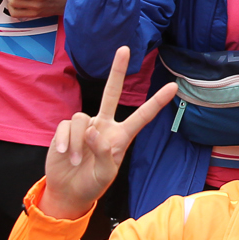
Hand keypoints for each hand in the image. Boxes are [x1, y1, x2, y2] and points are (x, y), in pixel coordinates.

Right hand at [42, 47, 179, 219]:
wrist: (68, 190)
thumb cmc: (92, 183)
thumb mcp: (105, 174)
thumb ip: (103, 153)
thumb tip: (92, 130)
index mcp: (121, 136)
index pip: (142, 116)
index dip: (157, 102)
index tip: (173, 86)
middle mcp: (104, 125)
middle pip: (111, 93)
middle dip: (117, 71)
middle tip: (124, 49)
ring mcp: (84, 125)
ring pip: (81, 119)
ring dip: (78, 142)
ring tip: (76, 161)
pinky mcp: (65, 129)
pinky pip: (65, 127)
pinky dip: (65, 142)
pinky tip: (65, 155)